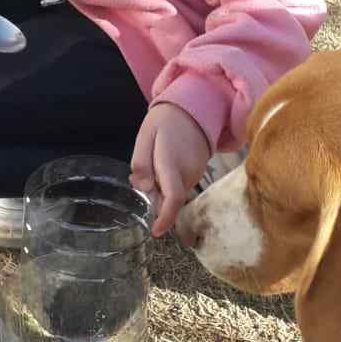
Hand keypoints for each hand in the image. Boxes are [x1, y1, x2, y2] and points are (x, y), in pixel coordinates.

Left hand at [131, 104, 210, 237]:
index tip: (156, 232)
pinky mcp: (199, 172)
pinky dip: (169, 181)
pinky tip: (164, 162)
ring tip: (154, 162)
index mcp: (171, 164)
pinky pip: (180, 185)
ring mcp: (196, 174)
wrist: (194, 109)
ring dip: (161, 187)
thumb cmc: (165, 122)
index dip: (165, 219)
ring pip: (174, 192)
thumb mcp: (145, 136)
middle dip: (154, 197)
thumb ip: (141, 163)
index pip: (173, 197)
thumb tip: (142, 188)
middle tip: (142, 176)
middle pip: (169, 198)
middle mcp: (187, 173)